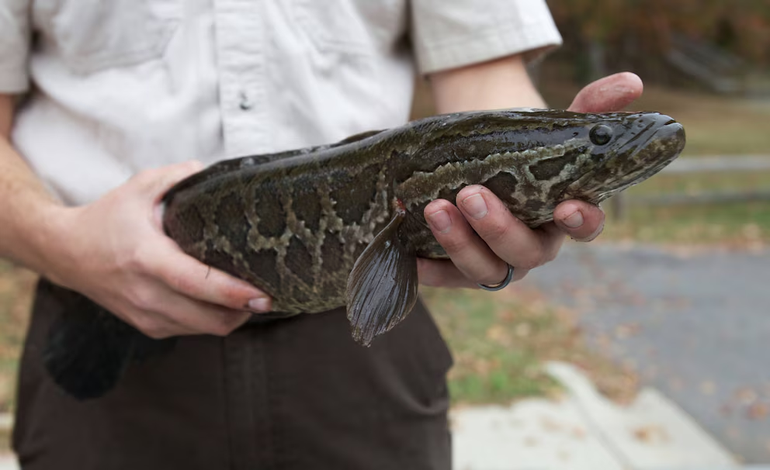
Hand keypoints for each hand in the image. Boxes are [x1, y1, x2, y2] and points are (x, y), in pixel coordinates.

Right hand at [45, 161, 271, 337]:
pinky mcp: (148, 327)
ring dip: (232, 317)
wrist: (66, 253)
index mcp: (147, 258)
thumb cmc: (107, 218)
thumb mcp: (139, 187)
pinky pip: (192, 331)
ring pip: (205, 329)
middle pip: (210, 319)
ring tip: (248, 297)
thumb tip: (214, 172)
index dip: (233, 293)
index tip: (263, 295)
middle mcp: (147, 293)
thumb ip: (179, 176)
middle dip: (245, 311)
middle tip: (268, 295)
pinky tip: (221, 302)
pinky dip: (212, 320)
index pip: (196, 283)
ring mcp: (146, 315)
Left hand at [419, 72, 643, 287]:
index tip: (567, 207)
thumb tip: (631, 82)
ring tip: (435, 209)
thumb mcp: (553, 127)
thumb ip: (589, 106)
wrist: (479, 166)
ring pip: (486, 270)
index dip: (580, 223)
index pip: (584, 228)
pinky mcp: (461, 271)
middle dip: (498, 228)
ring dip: (460, 244)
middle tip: (470, 195)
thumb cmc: (523, 153)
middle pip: (525, 253)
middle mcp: (533, 246)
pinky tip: (415, 256)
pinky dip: (433, 271)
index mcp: (563, 215)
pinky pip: (449, 279)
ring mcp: (498, 262)